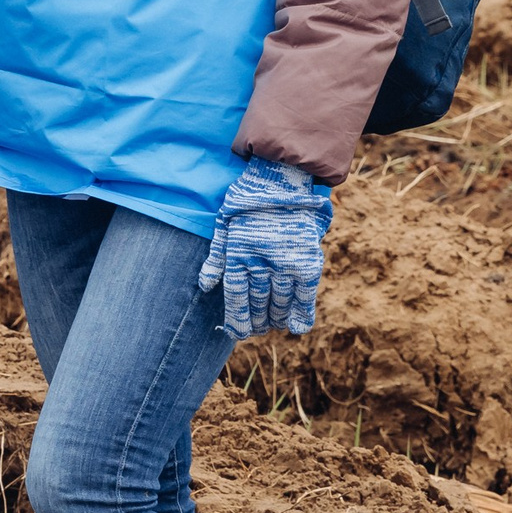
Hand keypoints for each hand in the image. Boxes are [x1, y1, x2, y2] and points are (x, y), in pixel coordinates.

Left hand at [198, 156, 333, 336]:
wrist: (282, 179)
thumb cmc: (247, 201)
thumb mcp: (224, 225)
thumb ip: (216, 258)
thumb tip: (205, 287)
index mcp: (237, 254)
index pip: (235, 297)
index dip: (237, 319)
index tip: (237, 333)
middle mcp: (260, 262)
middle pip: (257, 304)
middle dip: (256, 321)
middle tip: (256, 329)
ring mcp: (285, 262)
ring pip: (279, 302)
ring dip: (275, 317)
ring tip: (272, 324)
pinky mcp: (307, 260)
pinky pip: (305, 294)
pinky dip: (302, 312)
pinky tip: (296, 326)